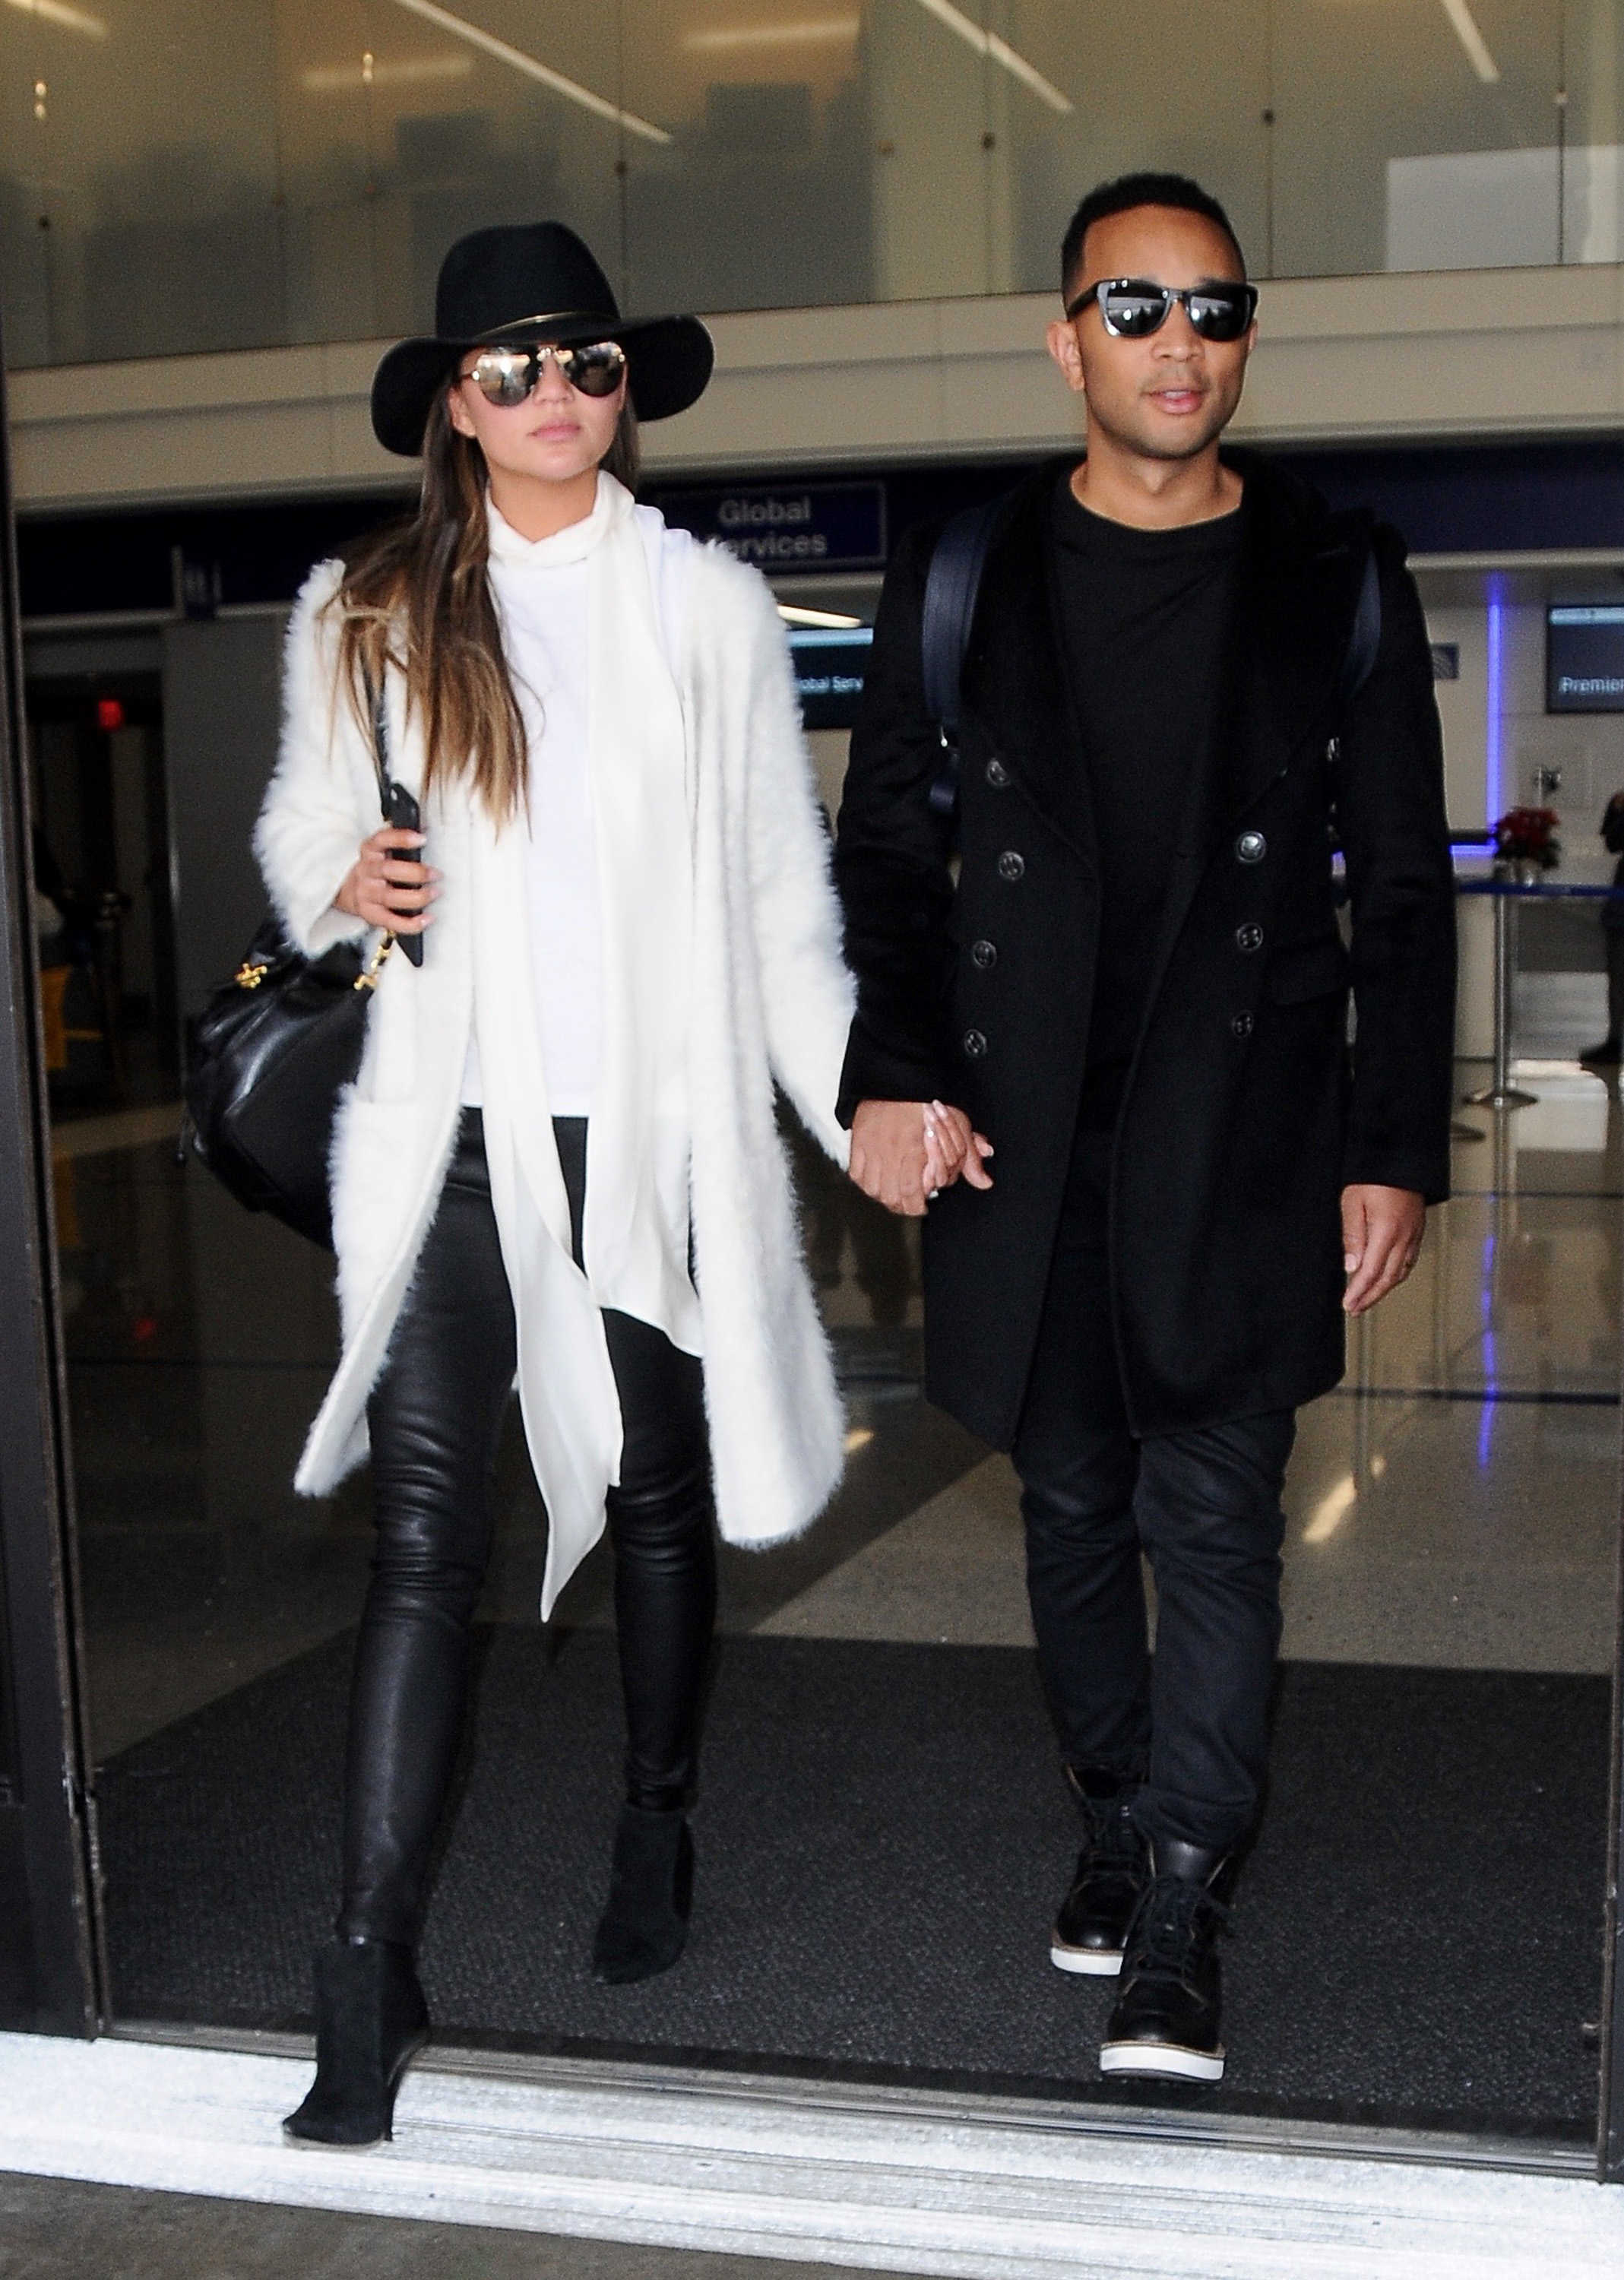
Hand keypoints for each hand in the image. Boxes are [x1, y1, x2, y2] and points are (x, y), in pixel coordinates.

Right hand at [334, 827, 438, 934]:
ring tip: (435, 893)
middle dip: (416, 872)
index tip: (422, 838)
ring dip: (417, 897)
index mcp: (370, 851)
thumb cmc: (374, 868)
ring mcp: (367, 894)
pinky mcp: (370, 914)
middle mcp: (366, 871)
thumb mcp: (381, 850)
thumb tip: (427, 829)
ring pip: (390, 897)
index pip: (382, 840)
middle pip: (388, 870)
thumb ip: (400, 842)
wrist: (346, 890)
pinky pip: (391, 921)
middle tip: (436, 874)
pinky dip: (410, 923)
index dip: (401, 838)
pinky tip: (426, 919)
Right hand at [849, 1099, 993, 1217]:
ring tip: (893, 1193)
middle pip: (890, 1196)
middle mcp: (891, 1154)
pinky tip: (875, 1180)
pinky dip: (865, 1181)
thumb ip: (970, 1158)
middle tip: (909, 1202)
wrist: (899, 1074)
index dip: (916, 1206)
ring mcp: (871, 1149)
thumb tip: (985, 1182)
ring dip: (883, 1195)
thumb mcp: (958, 1126)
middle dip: (901, 1204)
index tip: (922, 1206)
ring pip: (872, 1188)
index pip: (911, 1194)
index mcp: (915, 1152)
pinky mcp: (858, 1142)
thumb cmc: (929, 1098)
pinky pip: (857, 1173)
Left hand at [1341, 1184, 1424, 1314]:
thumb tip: (1352, 1267)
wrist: (1400, 1157)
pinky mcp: (1418, 1230)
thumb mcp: (1352, 1202)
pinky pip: (1409, 1260)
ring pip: (1401, 1271)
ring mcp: (1414, 1234)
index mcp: (1387, 1230)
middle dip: (1371, 1297)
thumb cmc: (1373, 1175)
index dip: (1359, 1291)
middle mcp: (1404, 1236)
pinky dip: (1397, 1275)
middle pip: (1389, 1278)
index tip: (1349, 1304)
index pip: (1372, 1271)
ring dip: (1384, 1289)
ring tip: (1368, 1298)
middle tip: (1356, 1308)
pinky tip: (1387, 1279)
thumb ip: (1353, 1236)